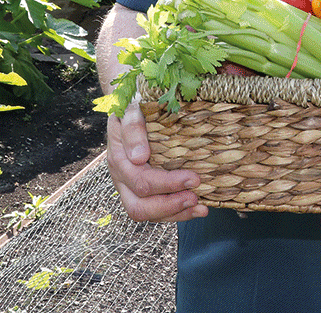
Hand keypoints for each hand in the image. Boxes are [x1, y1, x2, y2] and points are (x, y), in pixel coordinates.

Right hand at [106, 100, 208, 222]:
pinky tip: (195, 209)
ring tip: (201, 209)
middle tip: (196, 197)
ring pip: (146, 214)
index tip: (194, 178)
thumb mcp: (132, 109)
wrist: (132, 108)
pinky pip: (155, 211)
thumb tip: (139, 158)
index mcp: (118, 158)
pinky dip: (175, 213)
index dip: (168, 184)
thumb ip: (133, 128)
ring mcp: (128, 187)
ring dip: (175, 214)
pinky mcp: (140, 192)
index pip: (141, 181)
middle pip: (138, 207)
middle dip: (170, 205)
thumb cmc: (136, 106)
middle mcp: (121, 177)